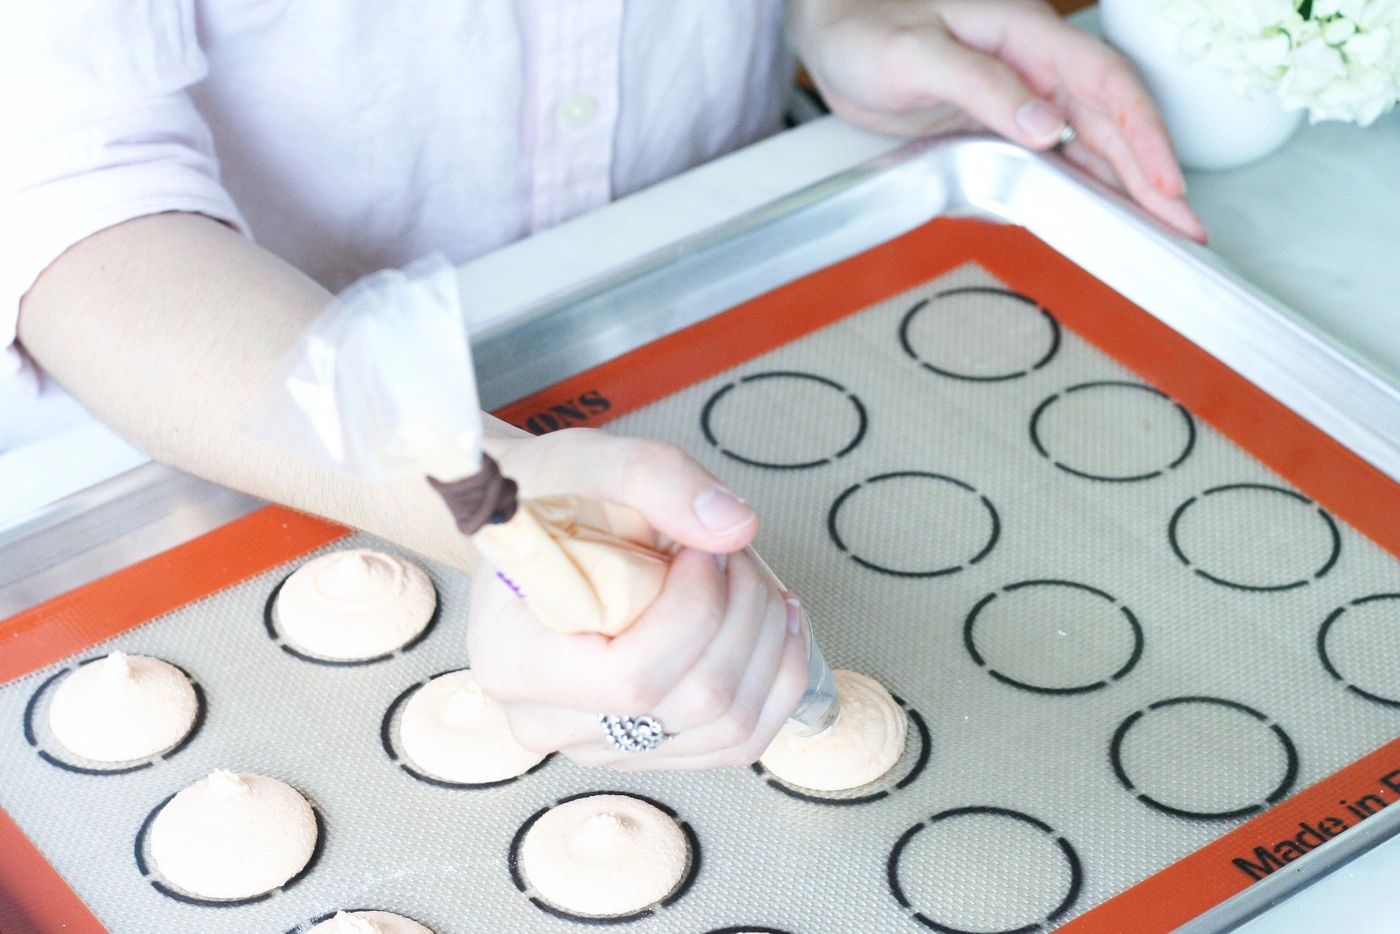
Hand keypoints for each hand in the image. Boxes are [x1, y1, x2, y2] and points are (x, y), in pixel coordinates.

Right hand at [467, 428, 809, 769]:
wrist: (536, 528)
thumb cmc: (550, 496)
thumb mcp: (589, 461)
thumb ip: (658, 480)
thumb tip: (737, 527)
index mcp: (514, 661)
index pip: (633, 678)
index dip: (695, 611)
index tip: (703, 549)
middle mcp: (548, 721)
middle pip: (692, 703)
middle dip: (740, 614)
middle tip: (733, 551)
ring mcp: (599, 746)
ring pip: (729, 728)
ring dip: (766, 644)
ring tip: (753, 579)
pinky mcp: (645, 749)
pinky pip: (740, 740)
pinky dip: (776, 678)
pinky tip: (772, 622)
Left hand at [790, 0, 1206, 241]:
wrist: (831, 34)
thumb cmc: (866, 29)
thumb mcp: (917, 53)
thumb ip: (982, 85)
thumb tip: (1043, 126)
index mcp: (1027, 34)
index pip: (1106, 83)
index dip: (1143, 134)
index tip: (1165, 184)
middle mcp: (1033, 68)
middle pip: (1109, 125)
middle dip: (1151, 177)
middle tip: (1184, 229)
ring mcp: (1018, 101)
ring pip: (1085, 149)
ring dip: (1121, 192)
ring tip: (1156, 234)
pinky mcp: (996, 129)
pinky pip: (1046, 164)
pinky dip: (1071, 192)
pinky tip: (1094, 220)